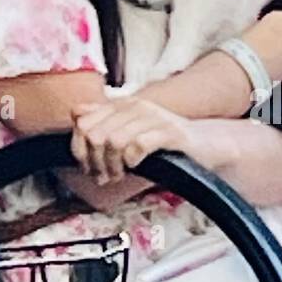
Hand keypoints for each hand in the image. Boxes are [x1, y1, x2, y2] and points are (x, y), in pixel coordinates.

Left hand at [70, 98, 193, 183]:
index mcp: (122, 104)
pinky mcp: (170, 132)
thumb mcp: (130, 129)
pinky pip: (138, 145)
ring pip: (114, 141)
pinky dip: (132, 160)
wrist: (206, 144)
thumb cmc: (164, 142)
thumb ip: (103, 119)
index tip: (90, 168)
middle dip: (95, 162)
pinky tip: (137, 165)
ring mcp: (153, 117)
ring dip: (113, 165)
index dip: (80, 150)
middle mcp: (135, 106)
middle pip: (95, 134)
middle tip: (106, 176)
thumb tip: (75, 112)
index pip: (82, 122)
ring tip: (120, 175)